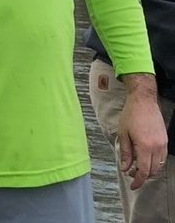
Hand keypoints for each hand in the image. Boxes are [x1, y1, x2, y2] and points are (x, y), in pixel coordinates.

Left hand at [118, 73, 167, 189]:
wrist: (143, 100)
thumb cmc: (131, 115)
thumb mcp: (123, 134)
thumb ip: (125, 153)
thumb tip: (125, 168)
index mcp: (144, 146)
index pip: (143, 171)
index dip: (137, 181)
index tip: (132, 185)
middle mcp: (156, 147)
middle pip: (152, 171)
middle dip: (142, 176)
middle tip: (131, 173)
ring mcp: (162, 143)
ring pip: (159, 165)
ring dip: (149, 170)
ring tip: (137, 165)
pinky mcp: (165, 140)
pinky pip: (162, 157)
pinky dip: (154, 162)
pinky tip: (145, 158)